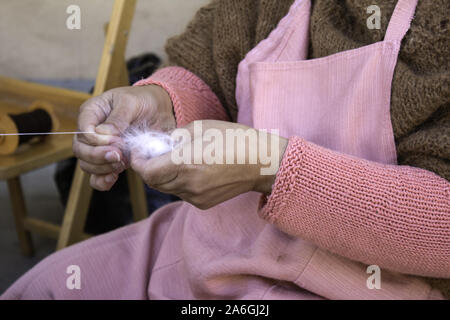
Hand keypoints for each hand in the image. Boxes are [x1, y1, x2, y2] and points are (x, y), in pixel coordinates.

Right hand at [73, 85, 175, 190]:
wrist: (159, 111)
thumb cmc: (143, 100)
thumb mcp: (132, 102)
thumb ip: (118, 117)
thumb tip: (103, 134)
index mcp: (92, 112)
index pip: (83, 131)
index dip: (97, 141)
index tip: (118, 142)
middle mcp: (91, 131)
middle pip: (80, 150)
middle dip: (98, 156)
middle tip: (119, 155)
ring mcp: (99, 148)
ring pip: (87, 164)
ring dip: (102, 168)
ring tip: (122, 163)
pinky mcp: (110, 160)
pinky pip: (97, 176)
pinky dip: (102, 180)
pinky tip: (112, 178)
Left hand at [130, 120, 287, 209]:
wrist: (261, 163)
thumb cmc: (234, 139)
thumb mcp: (200, 128)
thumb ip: (174, 138)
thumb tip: (160, 146)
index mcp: (186, 164)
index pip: (147, 171)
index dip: (138, 162)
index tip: (138, 152)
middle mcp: (188, 185)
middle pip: (153, 182)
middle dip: (148, 168)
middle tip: (153, 153)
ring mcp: (196, 197)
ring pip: (166, 188)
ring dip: (163, 175)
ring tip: (174, 160)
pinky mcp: (202, 203)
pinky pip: (180, 193)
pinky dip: (178, 182)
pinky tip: (191, 170)